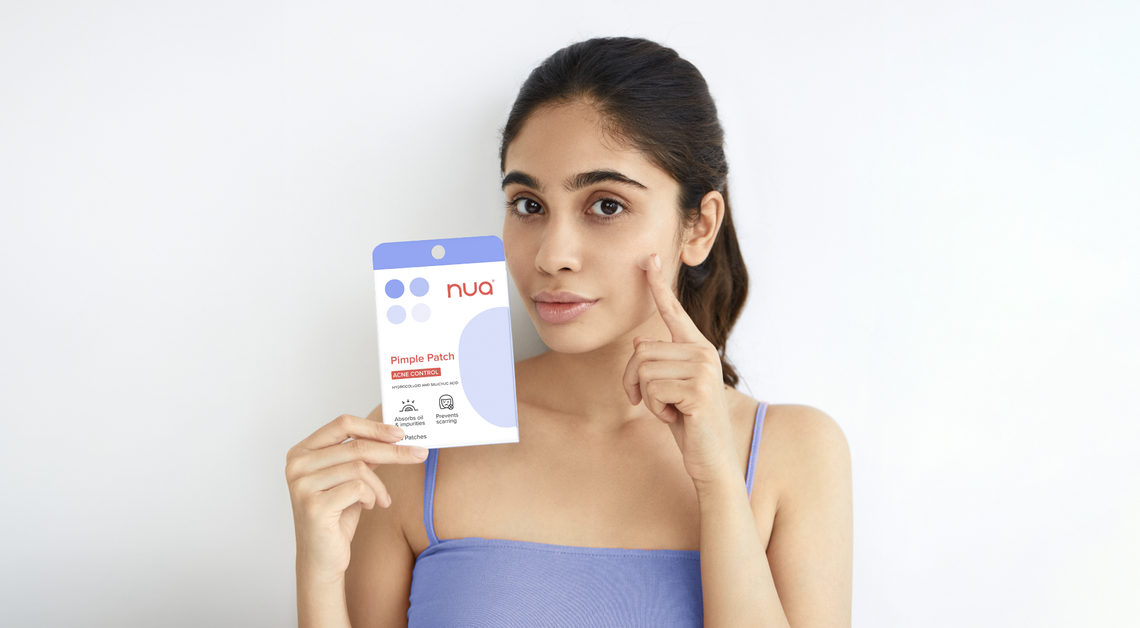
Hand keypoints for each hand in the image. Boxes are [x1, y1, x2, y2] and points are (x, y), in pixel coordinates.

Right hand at [285, 413, 428, 582]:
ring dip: (378, 485)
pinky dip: (371, 497)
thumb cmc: (335, 518)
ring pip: (359, 468)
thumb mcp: (350, 480)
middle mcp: (297, 465)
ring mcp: (302, 485)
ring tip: (381, 499)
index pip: (342, 424)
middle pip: (356, 446)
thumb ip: (362, 456)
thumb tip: (392, 435)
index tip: (400, 433)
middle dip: (392, 451)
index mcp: (302, 452)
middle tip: (419, 454)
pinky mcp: (313, 505)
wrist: (322, 559)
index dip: (374, 427)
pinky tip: (368, 507)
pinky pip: (358, 488)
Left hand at [622, 253, 737, 487]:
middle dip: (636, 382)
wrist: (713, 461)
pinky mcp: (698, 387)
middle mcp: (703, 351)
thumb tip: (640, 343)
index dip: (658, 285)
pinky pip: (651, 389)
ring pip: (643, 371)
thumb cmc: (690, 426)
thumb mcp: (669, 391)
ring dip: (648, 398)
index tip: (648, 259)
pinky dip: (655, 409)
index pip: (673, 312)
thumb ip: (658, 365)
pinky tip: (677, 418)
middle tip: (657, 404)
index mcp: (697, 348)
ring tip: (671, 411)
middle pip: (640, 351)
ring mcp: (703, 368)